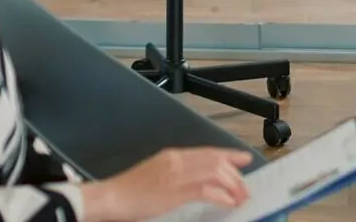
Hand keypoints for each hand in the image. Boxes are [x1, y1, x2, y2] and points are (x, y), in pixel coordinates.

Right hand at [81, 147, 252, 221]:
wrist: (111, 197)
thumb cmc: (130, 191)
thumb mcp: (157, 175)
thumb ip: (177, 174)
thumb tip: (199, 182)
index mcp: (172, 155)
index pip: (208, 151)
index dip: (229, 154)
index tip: (244, 158)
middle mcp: (177, 160)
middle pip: (215, 160)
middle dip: (235, 174)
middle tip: (245, 188)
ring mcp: (176, 174)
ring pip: (215, 172)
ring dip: (232, 185)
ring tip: (240, 196)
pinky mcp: (174, 190)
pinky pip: (206, 189)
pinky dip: (221, 195)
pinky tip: (228, 202)